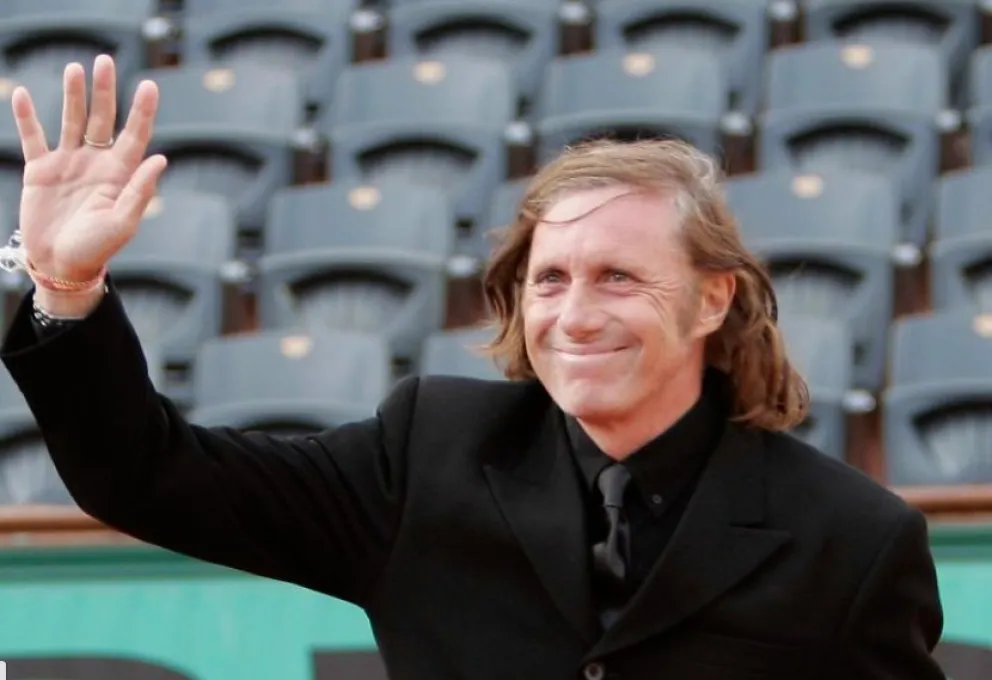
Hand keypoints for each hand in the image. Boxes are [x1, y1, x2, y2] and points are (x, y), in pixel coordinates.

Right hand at [11, 54, 166, 283]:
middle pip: (102, 119)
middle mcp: (96, 163)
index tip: (149, 85)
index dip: (142, 111)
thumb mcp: (123, 222)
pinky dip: (26, 117)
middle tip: (104, 60)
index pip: (135, 135)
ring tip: (75, 68)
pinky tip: (20, 93)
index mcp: (120, 174)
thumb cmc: (97, 250)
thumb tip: (160, 158)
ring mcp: (68, 164)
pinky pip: (32, 138)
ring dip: (72, 95)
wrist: (61, 266)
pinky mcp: (40, 171)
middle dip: (104, 91)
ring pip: (71, 121)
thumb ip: (140, 190)